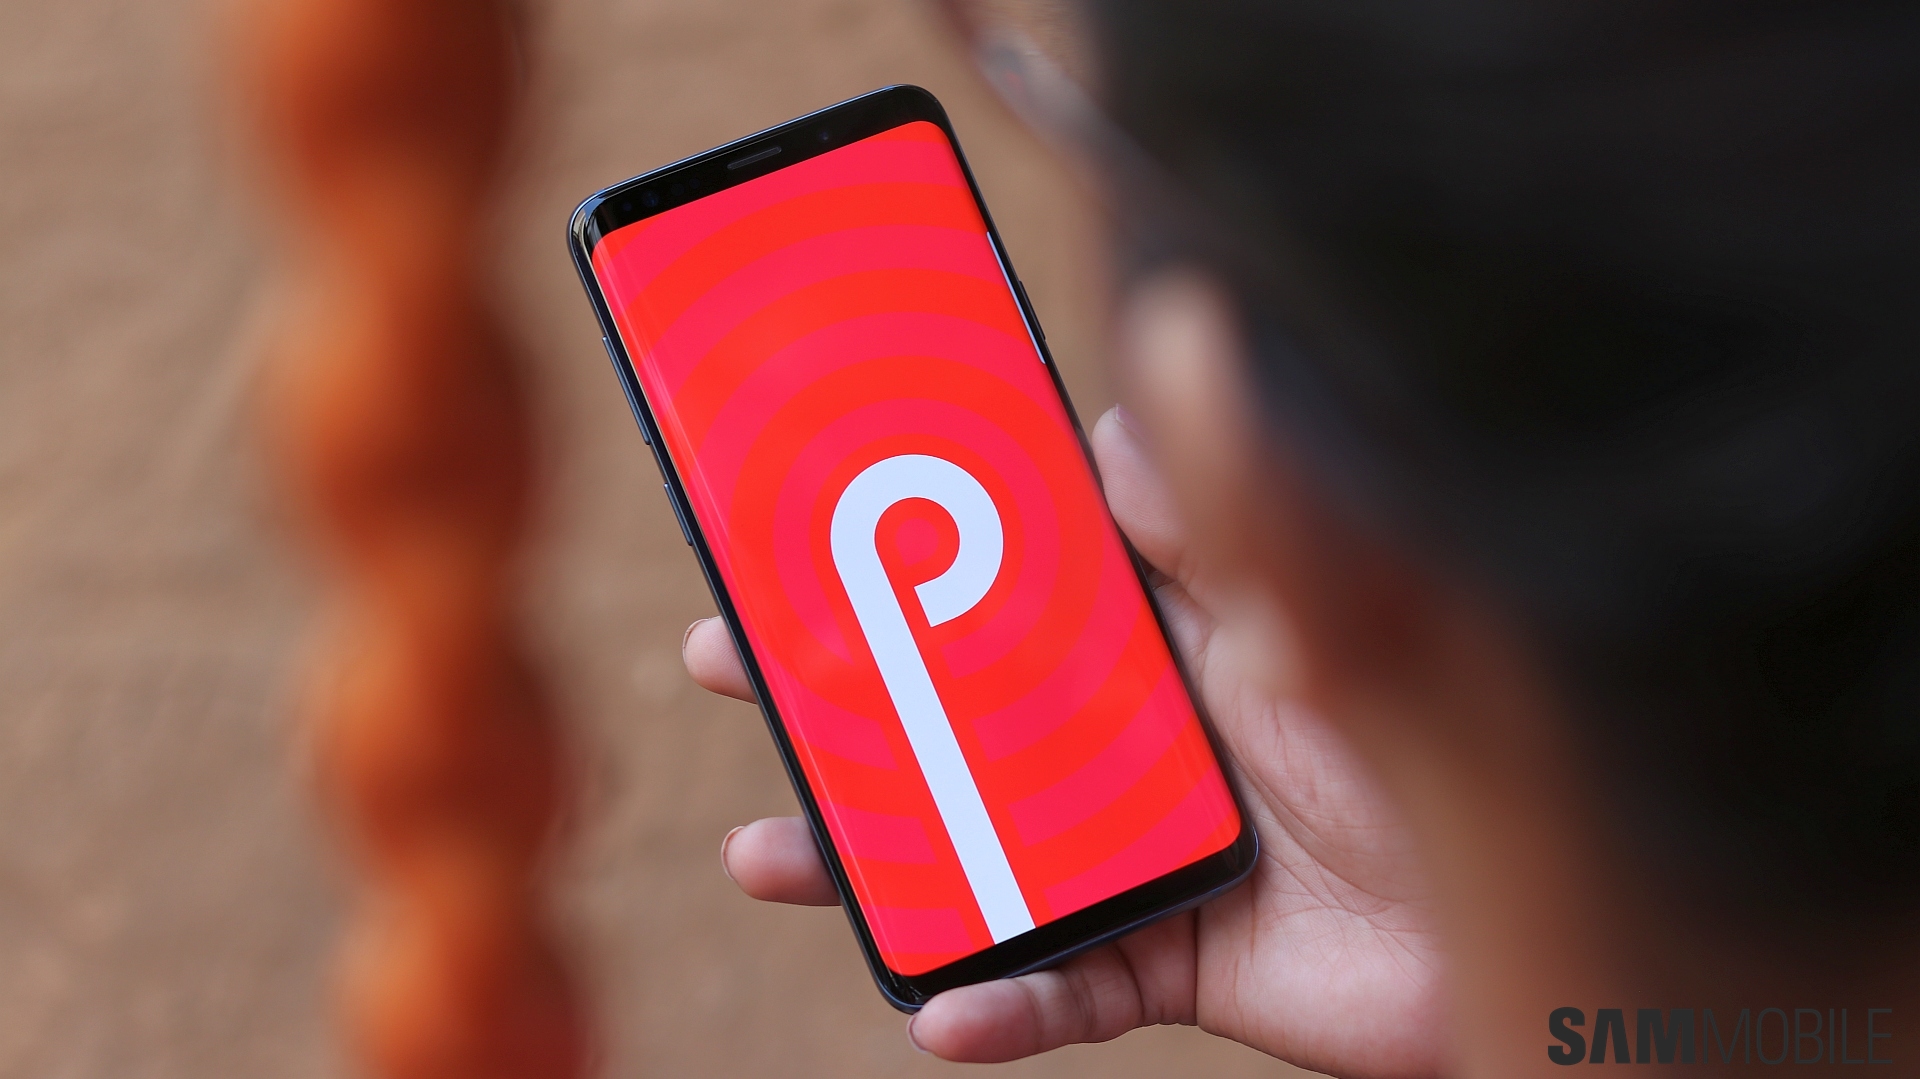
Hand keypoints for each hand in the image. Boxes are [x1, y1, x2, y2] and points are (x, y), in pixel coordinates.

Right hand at [684, 408, 1443, 1077]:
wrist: (1547, 913)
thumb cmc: (1436, 737)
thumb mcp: (1313, 606)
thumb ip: (1214, 524)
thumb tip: (1105, 426)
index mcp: (1161, 636)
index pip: (1008, 580)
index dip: (908, 548)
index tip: (805, 511)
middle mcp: (1133, 738)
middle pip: (954, 713)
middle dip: (836, 692)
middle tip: (723, 654)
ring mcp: (1139, 851)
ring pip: (973, 853)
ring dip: (866, 859)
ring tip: (762, 851)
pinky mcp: (1169, 961)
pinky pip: (1064, 992)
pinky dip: (1001, 1006)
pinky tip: (942, 1013)